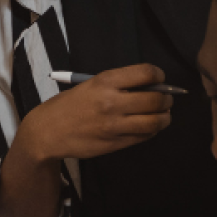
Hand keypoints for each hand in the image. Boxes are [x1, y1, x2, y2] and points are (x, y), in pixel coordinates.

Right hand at [25, 64, 173, 160]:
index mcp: (105, 82)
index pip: (146, 73)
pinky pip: (144, 136)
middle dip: (167, 99)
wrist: (48, 132)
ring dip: (165, 117)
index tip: (159, 78)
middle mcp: (112, 102)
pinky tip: (148, 126)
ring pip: (155, 122)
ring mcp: (115, 125)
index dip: (159, 75)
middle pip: (156, 100)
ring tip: (163, 115)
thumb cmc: (69, 105)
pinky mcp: (116, 143)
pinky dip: (152, 130)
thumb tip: (151, 87)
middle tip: (167, 99)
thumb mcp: (90, 85)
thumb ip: (119, 84)